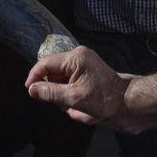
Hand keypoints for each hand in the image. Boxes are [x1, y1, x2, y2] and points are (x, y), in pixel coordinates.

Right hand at [25, 46, 156, 132]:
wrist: (126, 99)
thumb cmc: (103, 99)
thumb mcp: (74, 98)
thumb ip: (51, 93)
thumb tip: (31, 89)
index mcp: (75, 58)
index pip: (45, 63)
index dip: (35, 77)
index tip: (30, 90)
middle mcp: (78, 53)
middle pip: (52, 68)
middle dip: (53, 86)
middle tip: (62, 102)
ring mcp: (83, 58)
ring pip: (60, 73)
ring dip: (61, 88)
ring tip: (74, 102)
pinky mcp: (86, 65)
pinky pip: (68, 75)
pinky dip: (68, 87)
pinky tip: (77, 97)